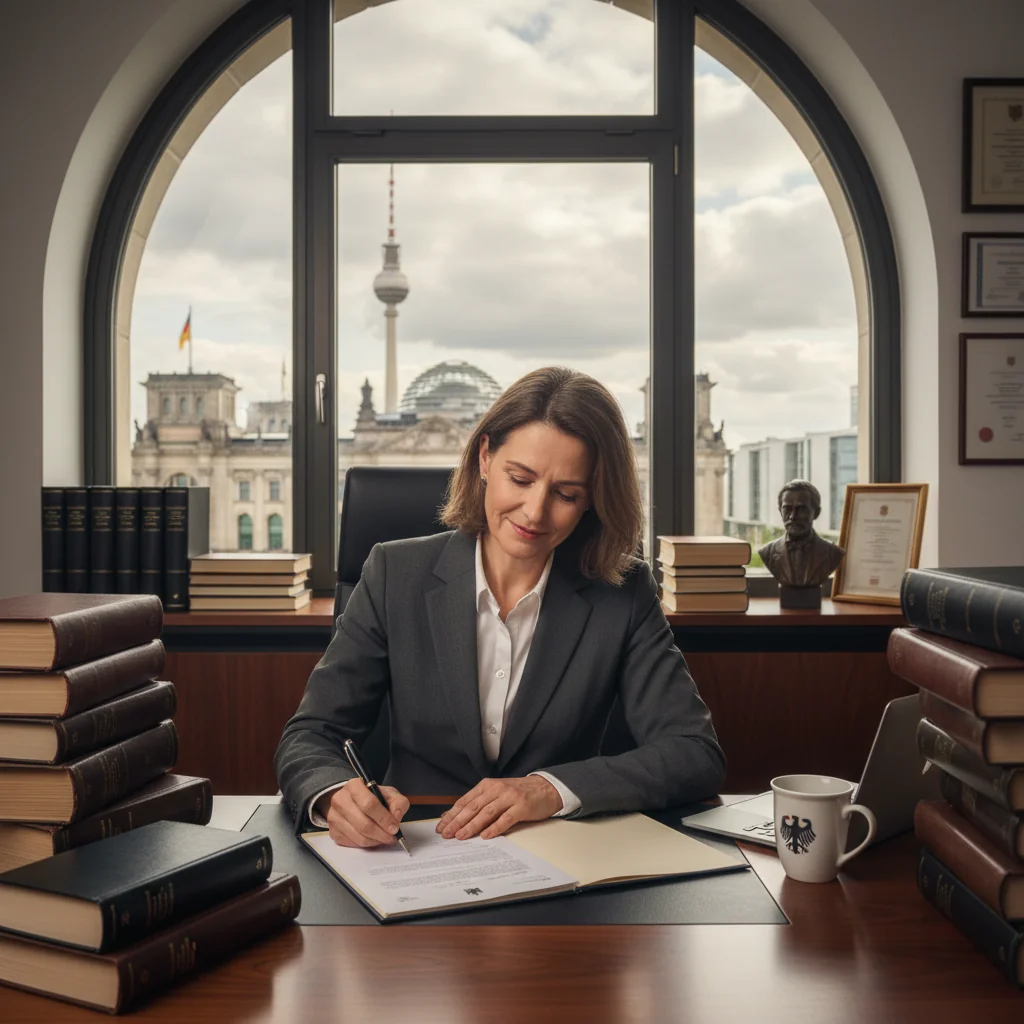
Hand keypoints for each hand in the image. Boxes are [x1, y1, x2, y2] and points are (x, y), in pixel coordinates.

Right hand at [323, 780, 409, 848]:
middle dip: (381, 834)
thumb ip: (398, 802)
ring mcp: (334, 817)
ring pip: (358, 837)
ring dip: (375, 841)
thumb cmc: (372, 797)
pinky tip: (373, 839)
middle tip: (392, 837)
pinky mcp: (333, 831)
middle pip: (363, 824)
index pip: (369, 804)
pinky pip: (352, 843)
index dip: (384, 818)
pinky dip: (366, 844)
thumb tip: (396, 816)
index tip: (394, 828)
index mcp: (354, 786)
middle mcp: (340, 800)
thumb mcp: (388, 793)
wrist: (352, 800)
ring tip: (384, 838)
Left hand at [435, 776, 562, 840]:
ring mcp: (510, 797)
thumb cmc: (517, 793)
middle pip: (473, 807)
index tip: (441, 826)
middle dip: (457, 821)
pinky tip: (485, 836)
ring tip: (461, 836)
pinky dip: (494, 828)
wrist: (545, 788)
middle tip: (446, 834)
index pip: (465, 801)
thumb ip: (477, 803)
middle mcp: (497, 789)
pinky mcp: (522, 807)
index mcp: (487, 785)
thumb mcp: (495, 793)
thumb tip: (451, 815)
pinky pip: (506, 819)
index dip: (451, 814)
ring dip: (472, 826)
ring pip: (486, 813)